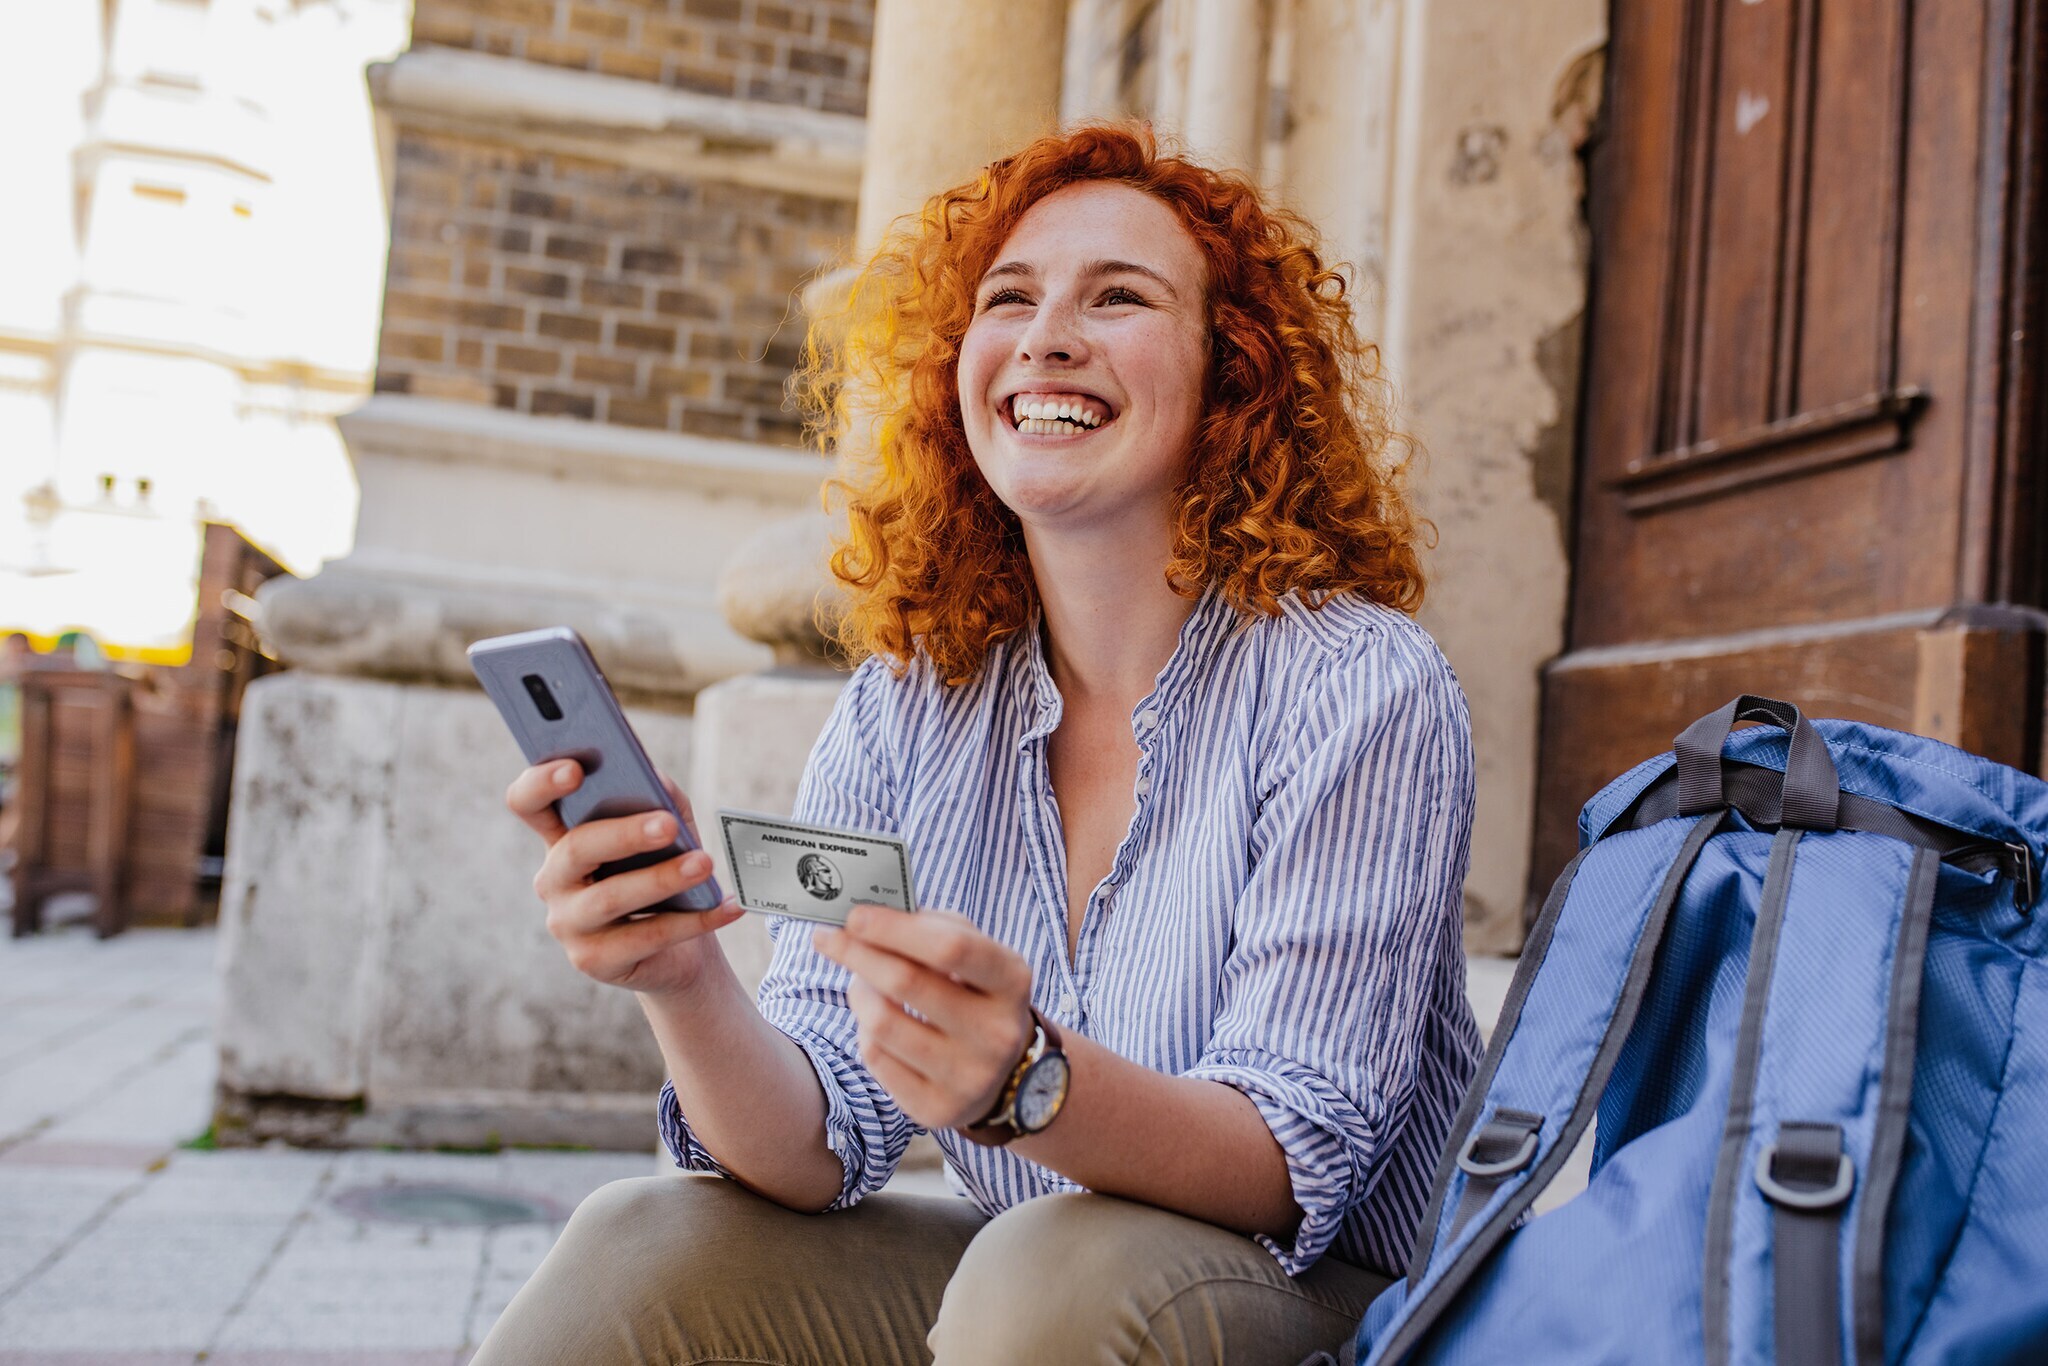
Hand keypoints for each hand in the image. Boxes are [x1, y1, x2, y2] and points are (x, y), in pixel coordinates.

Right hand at [506, 760, 743, 996]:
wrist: (679, 947)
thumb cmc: (663, 871)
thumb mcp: (666, 827)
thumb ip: (657, 796)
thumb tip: (654, 780)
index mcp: (560, 835)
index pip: (528, 803)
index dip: (541, 783)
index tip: (576, 770)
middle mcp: (554, 879)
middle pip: (575, 848)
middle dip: (624, 834)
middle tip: (669, 825)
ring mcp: (568, 923)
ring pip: (609, 898)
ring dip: (661, 879)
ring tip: (704, 864)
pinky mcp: (593, 960)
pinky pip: (645, 938)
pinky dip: (693, 921)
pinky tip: (727, 907)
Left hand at [812, 905, 1034, 1130]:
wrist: (1002, 1072)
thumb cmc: (974, 993)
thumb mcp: (974, 953)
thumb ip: (931, 927)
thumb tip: (867, 919)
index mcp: (1012, 981)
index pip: (950, 948)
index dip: (895, 929)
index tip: (853, 917)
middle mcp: (997, 1033)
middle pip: (906, 983)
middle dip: (857, 954)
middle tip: (827, 938)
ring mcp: (969, 1077)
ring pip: (881, 1023)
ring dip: (858, 993)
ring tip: (860, 981)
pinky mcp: (938, 1109)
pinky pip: (875, 1058)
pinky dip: (865, 1030)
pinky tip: (876, 1020)